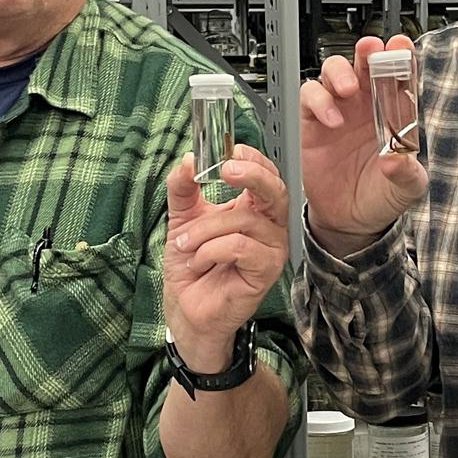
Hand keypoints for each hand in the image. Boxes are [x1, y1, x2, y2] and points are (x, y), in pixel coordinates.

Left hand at [163, 142, 290, 358]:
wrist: (185, 307)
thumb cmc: (191, 265)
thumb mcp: (182, 219)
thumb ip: (183, 188)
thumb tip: (189, 159)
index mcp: (253, 210)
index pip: (266, 175)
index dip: (252, 159)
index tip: (228, 151)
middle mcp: (269, 227)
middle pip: (275, 190)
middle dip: (251, 175)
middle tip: (225, 169)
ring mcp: (271, 249)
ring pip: (245, 221)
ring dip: (206, 230)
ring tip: (186, 245)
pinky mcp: (266, 271)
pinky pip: (240, 246)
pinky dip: (211, 250)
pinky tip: (199, 262)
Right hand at [295, 36, 426, 253]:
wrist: (348, 220)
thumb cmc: (380, 197)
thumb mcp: (406, 188)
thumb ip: (406, 172)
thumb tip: (397, 158)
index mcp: (393, 113)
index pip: (399, 77)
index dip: (401, 58)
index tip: (401, 47)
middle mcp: (365, 107)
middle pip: (364, 65)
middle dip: (367, 52)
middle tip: (370, 51)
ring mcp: (338, 112)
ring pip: (333, 73)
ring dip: (340, 72)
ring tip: (348, 90)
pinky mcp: (312, 123)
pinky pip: (309, 98)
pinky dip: (318, 101)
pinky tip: (332, 119)